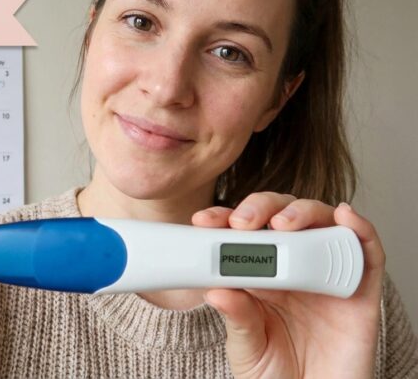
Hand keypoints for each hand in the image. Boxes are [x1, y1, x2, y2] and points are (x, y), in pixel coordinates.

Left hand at [191, 192, 384, 378]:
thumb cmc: (277, 374)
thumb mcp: (247, 347)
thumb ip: (237, 318)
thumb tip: (216, 291)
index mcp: (260, 276)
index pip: (244, 234)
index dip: (224, 219)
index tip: (204, 221)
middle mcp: (294, 268)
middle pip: (281, 217)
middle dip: (260, 209)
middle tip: (241, 222)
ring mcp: (328, 274)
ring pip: (321, 222)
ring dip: (301, 212)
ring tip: (281, 224)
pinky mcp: (362, 291)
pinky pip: (368, 251)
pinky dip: (359, 228)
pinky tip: (344, 217)